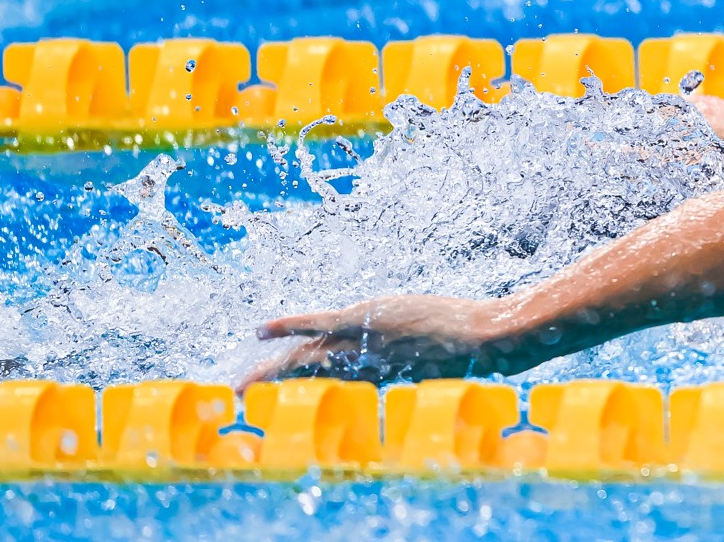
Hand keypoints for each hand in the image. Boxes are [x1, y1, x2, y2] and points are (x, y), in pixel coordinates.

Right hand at [244, 294, 506, 385]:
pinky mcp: (365, 321)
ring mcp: (361, 344)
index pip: (325, 388)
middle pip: (305, 379)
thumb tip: (388, 362)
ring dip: (270, 372)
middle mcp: (361, 367)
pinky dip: (288, 326)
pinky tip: (261, 330)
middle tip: (240, 400)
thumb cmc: (463, 352)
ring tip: (241, 386)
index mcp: (373, 379)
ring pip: (304, 360)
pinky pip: (318, 324)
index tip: (270, 402)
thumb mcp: (423, 366)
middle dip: (270, 389)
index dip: (295, 393)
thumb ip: (398, 364)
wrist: (483, 341)